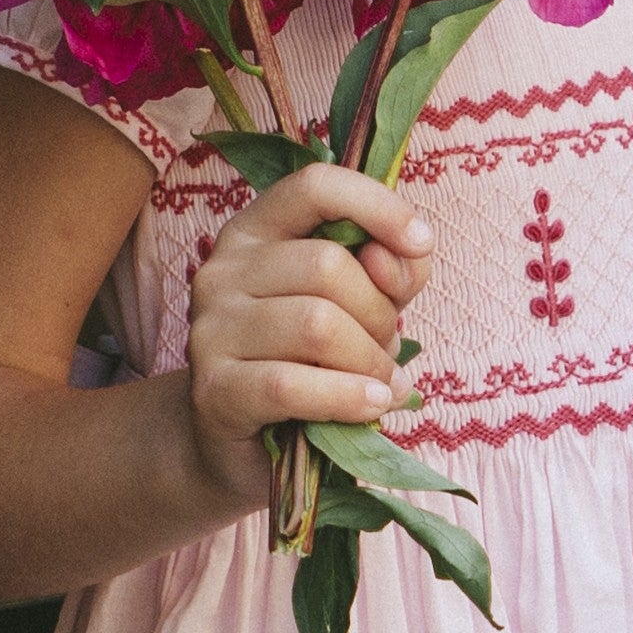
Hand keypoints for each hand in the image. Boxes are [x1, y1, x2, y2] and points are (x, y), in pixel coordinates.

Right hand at [185, 159, 434, 514]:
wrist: (241, 445)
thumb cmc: (309, 364)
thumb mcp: (361, 305)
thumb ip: (391, 270)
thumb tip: (406, 253)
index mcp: (256, 232)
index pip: (316, 187)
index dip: (377, 206)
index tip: (422, 243)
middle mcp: (223, 269)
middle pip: (328, 266)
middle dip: (379, 313)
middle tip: (385, 351)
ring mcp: (210, 329)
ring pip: (317, 325)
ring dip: (369, 362)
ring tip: (380, 385)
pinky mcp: (213, 390)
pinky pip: (293, 385)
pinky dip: (348, 397)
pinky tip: (371, 406)